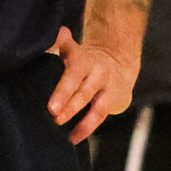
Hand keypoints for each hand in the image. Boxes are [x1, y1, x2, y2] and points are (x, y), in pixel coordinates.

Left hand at [45, 18, 139, 143]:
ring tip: (58, 122)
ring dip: (76, 112)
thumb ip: (61, 45)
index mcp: (83, 58)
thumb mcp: (74, 51)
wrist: (120, 65)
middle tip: (51, 110)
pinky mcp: (110, 101)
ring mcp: (104, 86)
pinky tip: (72, 138)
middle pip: (79, 82)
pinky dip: (85, 128)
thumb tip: (56, 33)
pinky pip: (98, 115)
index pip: (71, 59)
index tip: (51, 84)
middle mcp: (95, 71)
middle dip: (65, 95)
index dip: (62, 68)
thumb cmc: (85, 62)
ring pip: (91, 100)